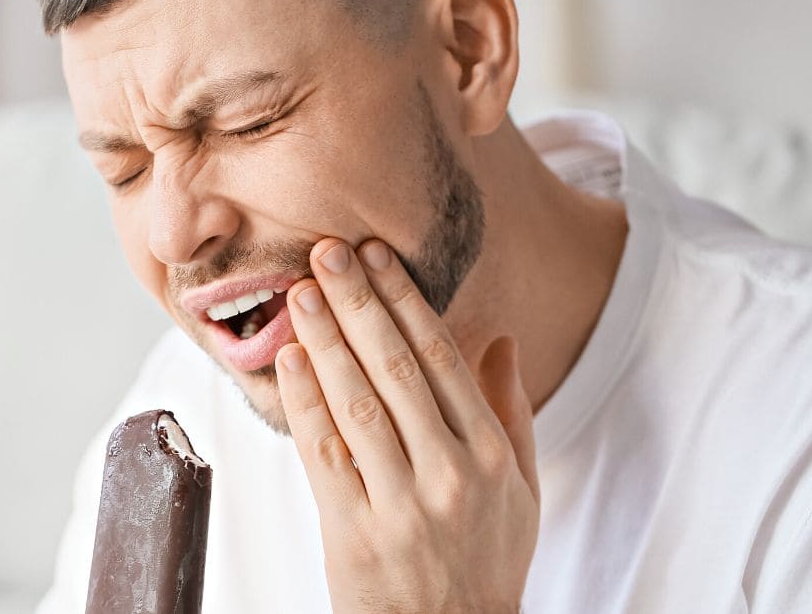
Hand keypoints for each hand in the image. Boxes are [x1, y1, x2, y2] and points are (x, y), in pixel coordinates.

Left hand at [274, 238, 538, 613]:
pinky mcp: (354, 533)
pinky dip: (305, 402)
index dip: (404, 300)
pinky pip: (324, 455)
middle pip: (396, 368)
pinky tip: (289, 360)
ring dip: (326, 340)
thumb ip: (510, 410)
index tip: (376, 255)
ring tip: (302, 291)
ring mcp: (401, 504)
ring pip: (357, 403)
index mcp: (491, 454)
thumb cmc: (487, 560)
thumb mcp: (521, 489)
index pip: (441, 357)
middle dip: (359, 302)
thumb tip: (500, 338)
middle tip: (327, 251)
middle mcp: (450, 473)